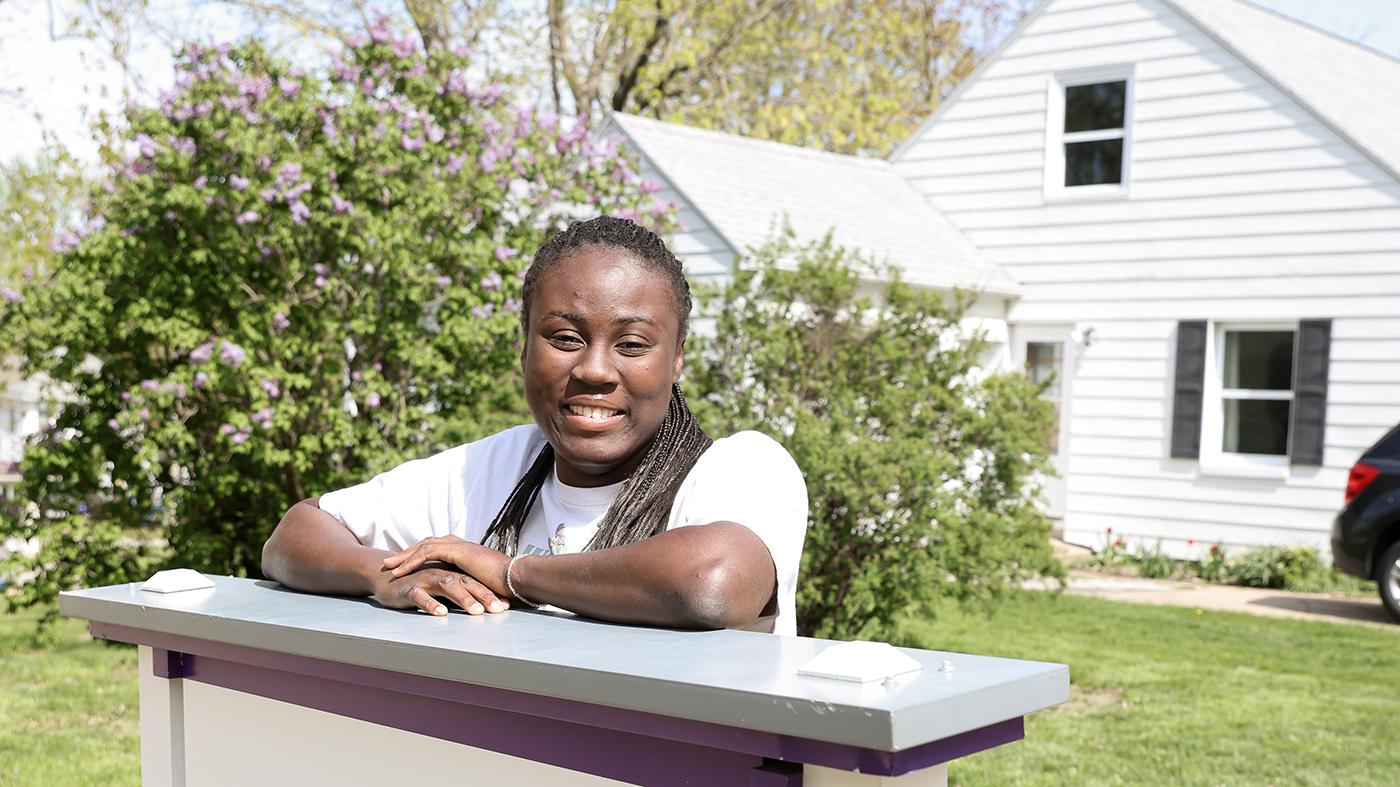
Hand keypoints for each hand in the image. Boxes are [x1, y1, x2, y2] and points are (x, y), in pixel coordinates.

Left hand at [378, 536, 512, 615]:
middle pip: (428, 544)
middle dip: (408, 553)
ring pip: (424, 546)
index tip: (409, 565)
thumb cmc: (509, 586)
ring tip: (390, 566)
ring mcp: (459, 546)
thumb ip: (477, 587)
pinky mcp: (457, 550)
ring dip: (405, 556)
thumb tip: (477, 598)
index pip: (440, 549)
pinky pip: (427, 552)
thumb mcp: (487, 586)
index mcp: (469, 553)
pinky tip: (400, 570)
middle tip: (392, 562)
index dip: (423, 556)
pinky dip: (412, 561)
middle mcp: (462, 546)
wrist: (517, 578)